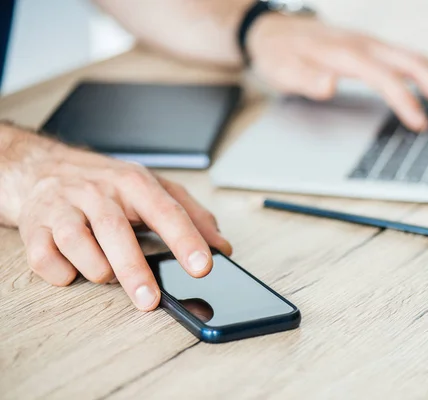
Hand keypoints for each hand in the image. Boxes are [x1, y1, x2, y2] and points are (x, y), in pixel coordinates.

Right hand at [0, 125, 231, 310]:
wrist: (44, 169)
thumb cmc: (108, 184)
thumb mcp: (155, 189)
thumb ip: (192, 215)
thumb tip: (223, 247)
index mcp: (135, 183)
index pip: (166, 211)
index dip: (186, 239)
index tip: (203, 266)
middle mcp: (99, 192)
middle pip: (117, 232)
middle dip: (135, 271)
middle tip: (152, 301)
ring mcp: (63, 207)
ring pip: (78, 244)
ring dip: (97, 270)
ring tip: (108, 274)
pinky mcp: (35, 226)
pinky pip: (44, 258)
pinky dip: (61, 273)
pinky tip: (73, 269)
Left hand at [247, 15, 427, 131]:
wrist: (274, 30)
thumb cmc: (280, 54)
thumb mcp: (283, 69)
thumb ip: (305, 79)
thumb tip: (328, 86)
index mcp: (346, 53)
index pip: (385, 78)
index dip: (406, 101)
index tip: (422, 125)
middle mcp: (366, 44)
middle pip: (414, 62)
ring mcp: (372, 44)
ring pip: (417, 59)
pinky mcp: (373, 48)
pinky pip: (408, 59)